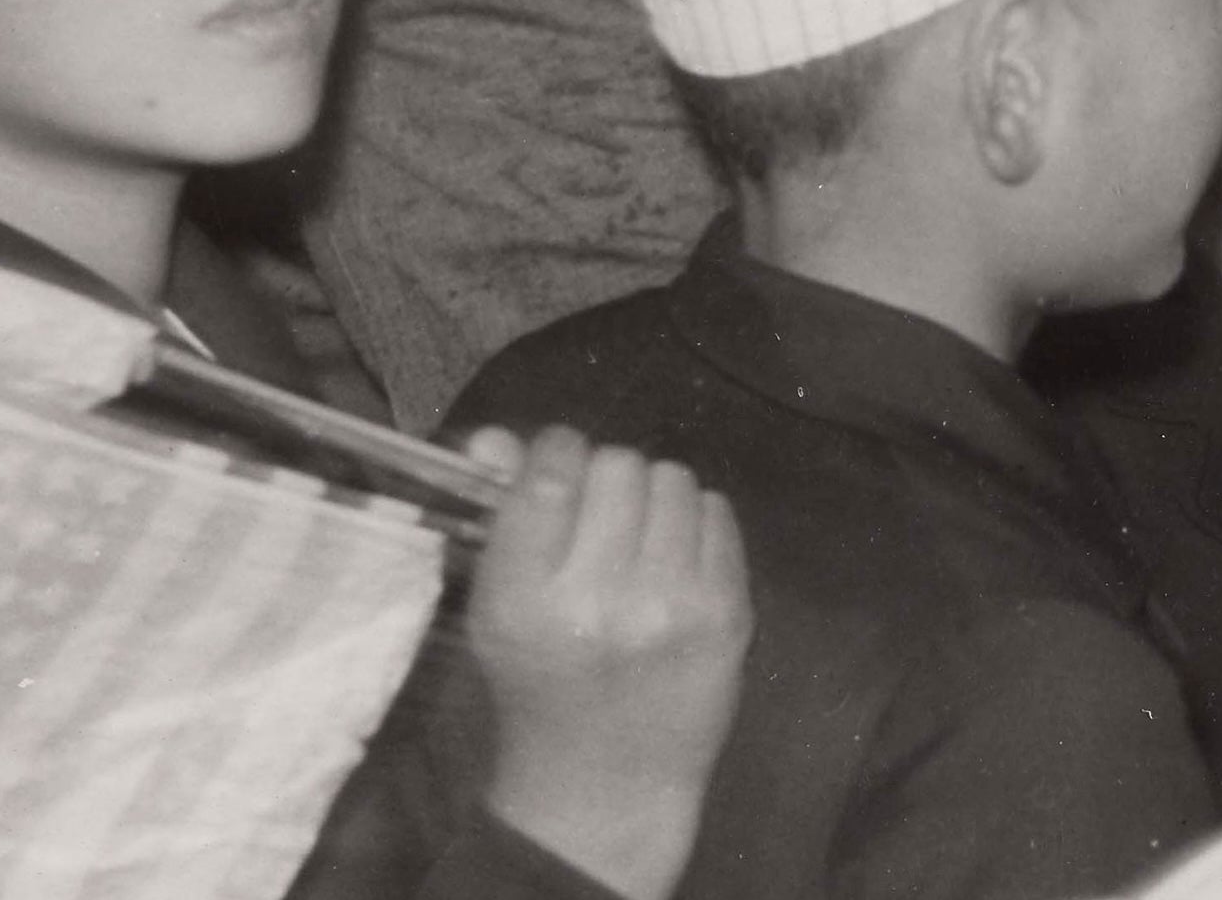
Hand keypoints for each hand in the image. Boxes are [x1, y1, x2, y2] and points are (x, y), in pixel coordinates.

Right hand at [467, 428, 749, 899]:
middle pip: (617, 465)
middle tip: (599, 523)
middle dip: (606, 481)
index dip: (557, 453)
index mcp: (523, 599)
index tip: (559, 468)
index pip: (552, 473)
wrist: (605, 785)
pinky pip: (718, 513)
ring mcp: (671, 606)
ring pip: (674, 479)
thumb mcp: (494, 613)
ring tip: (637, 544)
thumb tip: (497, 436)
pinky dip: (695, 524)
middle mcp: (598, 597)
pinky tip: (673, 564)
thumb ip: (498, 517)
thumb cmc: (538, 688)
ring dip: (654, 499)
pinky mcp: (727, 615)